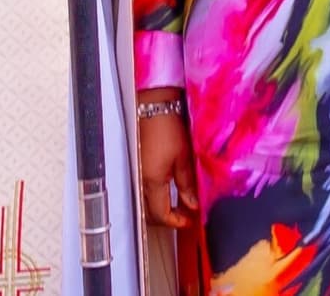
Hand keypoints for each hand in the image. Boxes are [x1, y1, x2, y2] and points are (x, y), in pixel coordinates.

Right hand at [137, 93, 198, 228]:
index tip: (189, 220)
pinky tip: (169, 191)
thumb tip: (192, 204)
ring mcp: (137, 175)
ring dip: (161, 208)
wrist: (154, 107)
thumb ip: (187, 184)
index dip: (175, 221)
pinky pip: (144, 191)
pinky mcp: (137, 167)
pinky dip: (156, 197)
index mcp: (152, 182)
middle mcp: (140, 182)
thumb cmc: (169, 128)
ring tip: (180, 204)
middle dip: (167, 218)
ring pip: (146, 203)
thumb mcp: (184, 157)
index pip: (160, 214)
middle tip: (185, 214)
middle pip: (150, 213)